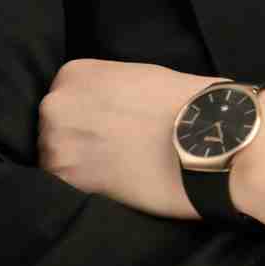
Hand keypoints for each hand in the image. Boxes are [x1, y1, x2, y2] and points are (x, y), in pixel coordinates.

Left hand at [37, 60, 264, 228]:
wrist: (211, 138)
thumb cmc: (186, 103)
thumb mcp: (140, 77)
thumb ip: (107, 92)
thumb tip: (101, 113)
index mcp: (73, 73)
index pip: (64, 100)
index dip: (86, 119)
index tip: (107, 130)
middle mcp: (55, 104)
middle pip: (53, 130)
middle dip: (78, 143)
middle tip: (113, 153)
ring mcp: (57, 144)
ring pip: (56, 161)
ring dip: (80, 169)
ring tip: (118, 171)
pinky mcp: (70, 182)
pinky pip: (64, 190)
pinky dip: (85, 191)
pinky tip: (114, 186)